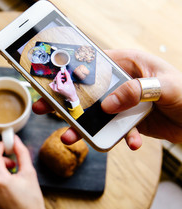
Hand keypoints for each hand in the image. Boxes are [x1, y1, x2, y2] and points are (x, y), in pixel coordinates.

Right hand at [32, 49, 181, 149]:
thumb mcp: (166, 86)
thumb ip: (135, 90)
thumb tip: (107, 105)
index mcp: (128, 64)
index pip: (93, 64)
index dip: (71, 71)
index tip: (52, 81)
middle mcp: (121, 83)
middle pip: (86, 91)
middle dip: (65, 102)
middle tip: (43, 108)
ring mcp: (122, 103)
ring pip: (95, 114)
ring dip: (82, 127)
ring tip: (69, 138)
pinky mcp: (126, 121)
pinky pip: (114, 130)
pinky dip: (116, 139)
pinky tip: (131, 143)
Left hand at [49, 69, 78, 101]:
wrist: (71, 96)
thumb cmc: (71, 90)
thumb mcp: (70, 81)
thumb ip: (67, 75)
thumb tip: (65, 70)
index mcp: (59, 86)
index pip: (57, 77)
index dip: (59, 73)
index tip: (62, 71)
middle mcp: (56, 88)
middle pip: (55, 79)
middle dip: (59, 76)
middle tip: (63, 75)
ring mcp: (54, 89)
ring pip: (54, 81)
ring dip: (58, 78)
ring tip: (63, 79)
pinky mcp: (54, 90)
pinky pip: (53, 84)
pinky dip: (56, 81)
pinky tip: (61, 81)